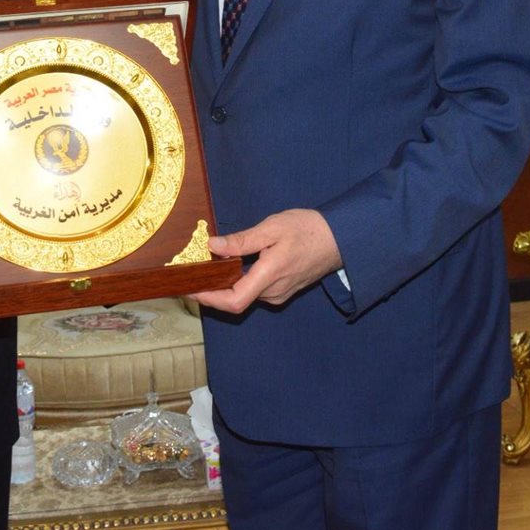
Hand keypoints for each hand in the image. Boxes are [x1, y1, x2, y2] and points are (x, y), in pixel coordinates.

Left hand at [190, 208, 341, 313]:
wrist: (340, 238)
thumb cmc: (307, 229)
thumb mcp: (272, 228)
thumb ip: (242, 241)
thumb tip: (212, 246)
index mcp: (269, 277)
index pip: (233, 301)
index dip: (208, 299)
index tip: (189, 289)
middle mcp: (273, 293)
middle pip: (235, 299)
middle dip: (212, 289)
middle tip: (192, 274)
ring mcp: (279, 294)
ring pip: (245, 294)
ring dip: (226, 284)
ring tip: (208, 266)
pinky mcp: (283, 290)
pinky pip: (255, 290)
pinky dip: (239, 281)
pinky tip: (231, 266)